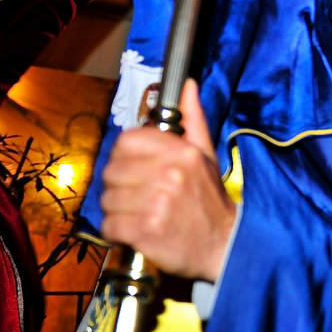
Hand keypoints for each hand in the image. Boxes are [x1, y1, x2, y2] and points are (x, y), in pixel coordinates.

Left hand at [100, 79, 237, 281]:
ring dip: (117, 211)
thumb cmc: (209, 201)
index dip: (125, 156)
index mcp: (182, 153)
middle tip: (139, 197)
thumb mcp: (206, 156)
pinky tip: (135, 232)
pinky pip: (110, 225)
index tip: (136, 169)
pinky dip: (117, 232)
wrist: (224, 245)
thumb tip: (187, 85)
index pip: (126, 141)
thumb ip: (193, 120)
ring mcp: (157, 203)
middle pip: (112, 172)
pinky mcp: (146, 230)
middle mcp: (170, 174)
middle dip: (120, 187)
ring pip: (108, 200)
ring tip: (138, 215)